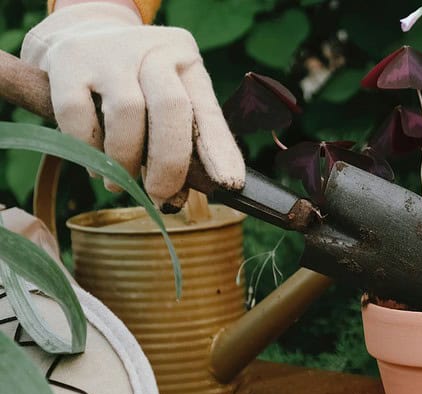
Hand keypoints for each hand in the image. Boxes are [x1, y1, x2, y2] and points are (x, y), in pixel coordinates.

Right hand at [21, 2, 243, 204]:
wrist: (81, 41)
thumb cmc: (136, 88)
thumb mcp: (166, 105)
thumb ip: (180, 147)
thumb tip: (174, 200)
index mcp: (186, 60)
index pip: (208, 111)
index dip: (220, 150)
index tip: (228, 183)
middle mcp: (153, 50)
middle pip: (171, 107)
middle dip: (169, 162)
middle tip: (160, 195)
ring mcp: (110, 53)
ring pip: (126, 112)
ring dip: (125, 160)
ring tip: (120, 182)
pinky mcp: (68, 62)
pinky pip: (78, 115)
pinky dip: (88, 149)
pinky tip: (94, 164)